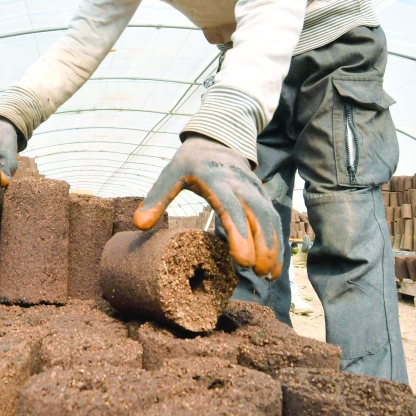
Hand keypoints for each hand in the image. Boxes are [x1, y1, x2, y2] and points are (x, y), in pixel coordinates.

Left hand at [134, 134, 280, 278]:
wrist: (216, 139)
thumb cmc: (189, 162)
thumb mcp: (169, 174)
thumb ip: (156, 199)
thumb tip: (139, 226)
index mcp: (216, 178)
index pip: (230, 206)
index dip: (238, 232)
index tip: (242, 260)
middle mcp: (240, 183)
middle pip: (256, 214)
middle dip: (261, 244)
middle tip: (258, 272)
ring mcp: (254, 188)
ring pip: (269, 217)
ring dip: (272, 246)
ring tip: (268, 275)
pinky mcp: (261, 194)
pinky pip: (273, 218)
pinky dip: (277, 241)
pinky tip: (274, 265)